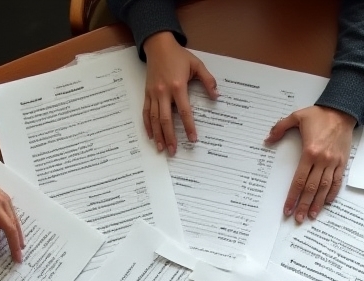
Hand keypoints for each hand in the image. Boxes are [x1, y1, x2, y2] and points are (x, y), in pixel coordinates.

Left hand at [0, 153, 23, 261]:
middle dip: (14, 244)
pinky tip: (18, 234)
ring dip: (19, 236)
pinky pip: (13, 213)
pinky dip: (16, 225)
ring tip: (21, 247)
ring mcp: (1, 197)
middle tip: (18, 258)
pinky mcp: (4, 195)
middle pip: (9, 226)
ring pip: (14, 220)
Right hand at [141, 31, 217, 154]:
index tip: (192, 139)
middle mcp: (164, 92)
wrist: (158, 45)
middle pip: (166, 120)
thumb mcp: (197, 65)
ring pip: (154, 119)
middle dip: (170, 137)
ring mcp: (154, 94)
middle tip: (173, 151)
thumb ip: (208, 80)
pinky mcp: (147, 93)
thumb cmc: (178, 55)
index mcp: (178, 87)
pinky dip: (147, 125)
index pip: (184, 111)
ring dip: (158, 135)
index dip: (189, 127)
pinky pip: (146, 112)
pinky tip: (150, 135)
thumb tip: (217, 96)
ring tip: (161, 148)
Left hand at [267, 105, 355, 222]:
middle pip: (311, 188)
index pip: (299, 180)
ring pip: (324, 188)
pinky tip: (327, 202)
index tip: (287, 209)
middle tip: (298, 218)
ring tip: (312, 216)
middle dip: (304, 205)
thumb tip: (267, 139)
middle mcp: (322, 160)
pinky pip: (337, 181)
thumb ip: (280, 127)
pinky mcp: (342, 162)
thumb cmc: (319, 115)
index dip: (293, 197)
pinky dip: (332, 193)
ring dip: (318, 203)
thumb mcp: (297, 116)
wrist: (342, 110)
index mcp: (310, 152)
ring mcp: (333, 163)